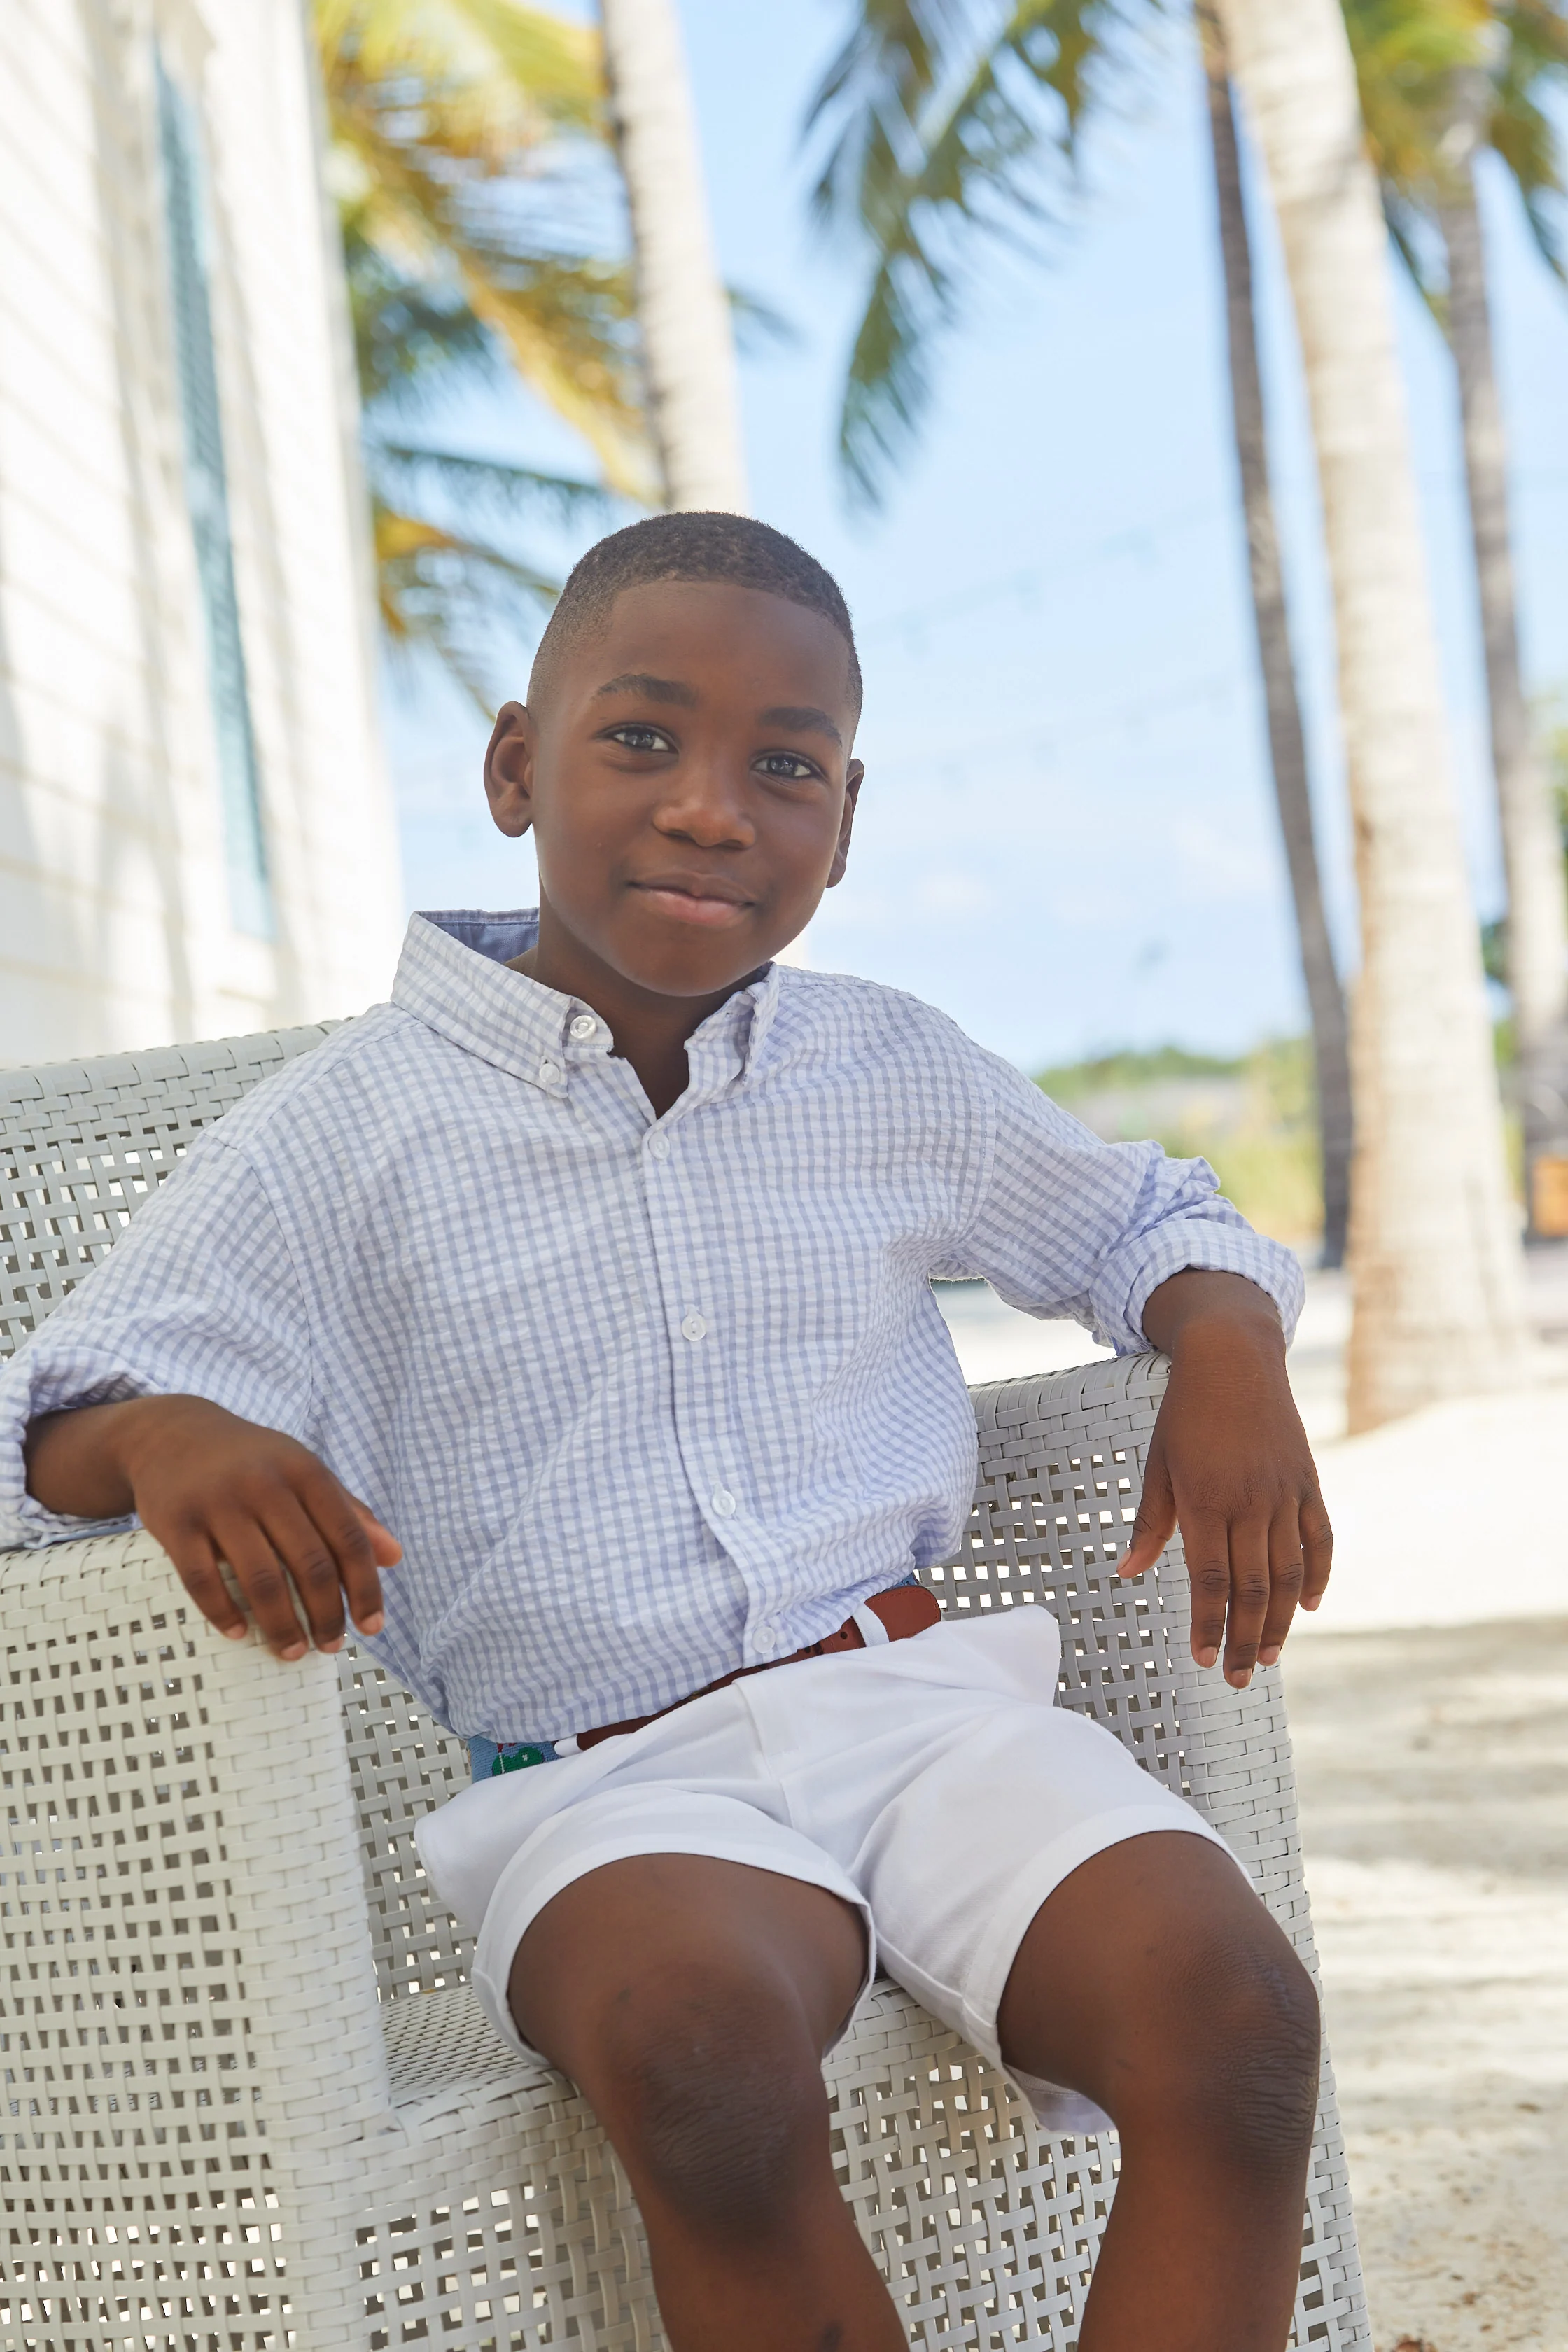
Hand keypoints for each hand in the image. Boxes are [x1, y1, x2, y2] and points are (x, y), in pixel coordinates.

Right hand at [25, 1394, 400, 1660]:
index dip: (365, 1587)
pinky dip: (223, 1613)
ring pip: (260, 1578)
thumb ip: (350, 1512)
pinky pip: (202, 1579)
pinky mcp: (176, 1522)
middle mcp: (265, 1484)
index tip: (372, 1627)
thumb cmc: (252, 1462)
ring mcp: (218, 1503)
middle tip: (331, 1646)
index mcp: (305, 1471)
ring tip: (293, 1652)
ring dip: (281, 1625)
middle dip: (326, 1615)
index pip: (348, 1538)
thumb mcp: (304, 1471)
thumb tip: (394, 1557)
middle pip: (309, 1564)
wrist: (172, 1433)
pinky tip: (239, 1634)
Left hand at [1120, 1272, 1330, 1684]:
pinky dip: (1318, 1574)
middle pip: (1251, 1588)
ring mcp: (1283, 1493)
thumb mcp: (1158, 1466)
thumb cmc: (1185, 1414)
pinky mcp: (1307, 1481)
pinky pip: (1319, 1538)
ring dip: (1279, 1621)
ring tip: (1269, 1657)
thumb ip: (1150, 1525)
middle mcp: (1249, 1503)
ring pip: (1288, 1573)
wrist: (1233, 1358)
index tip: (1202, 1659)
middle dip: (1243, 1640)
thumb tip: (1127, 1573)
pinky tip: (1310, 1606)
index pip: (1208, 1582)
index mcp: (1205, 1501)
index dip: (1207, 1626)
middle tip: (1236, 1677)